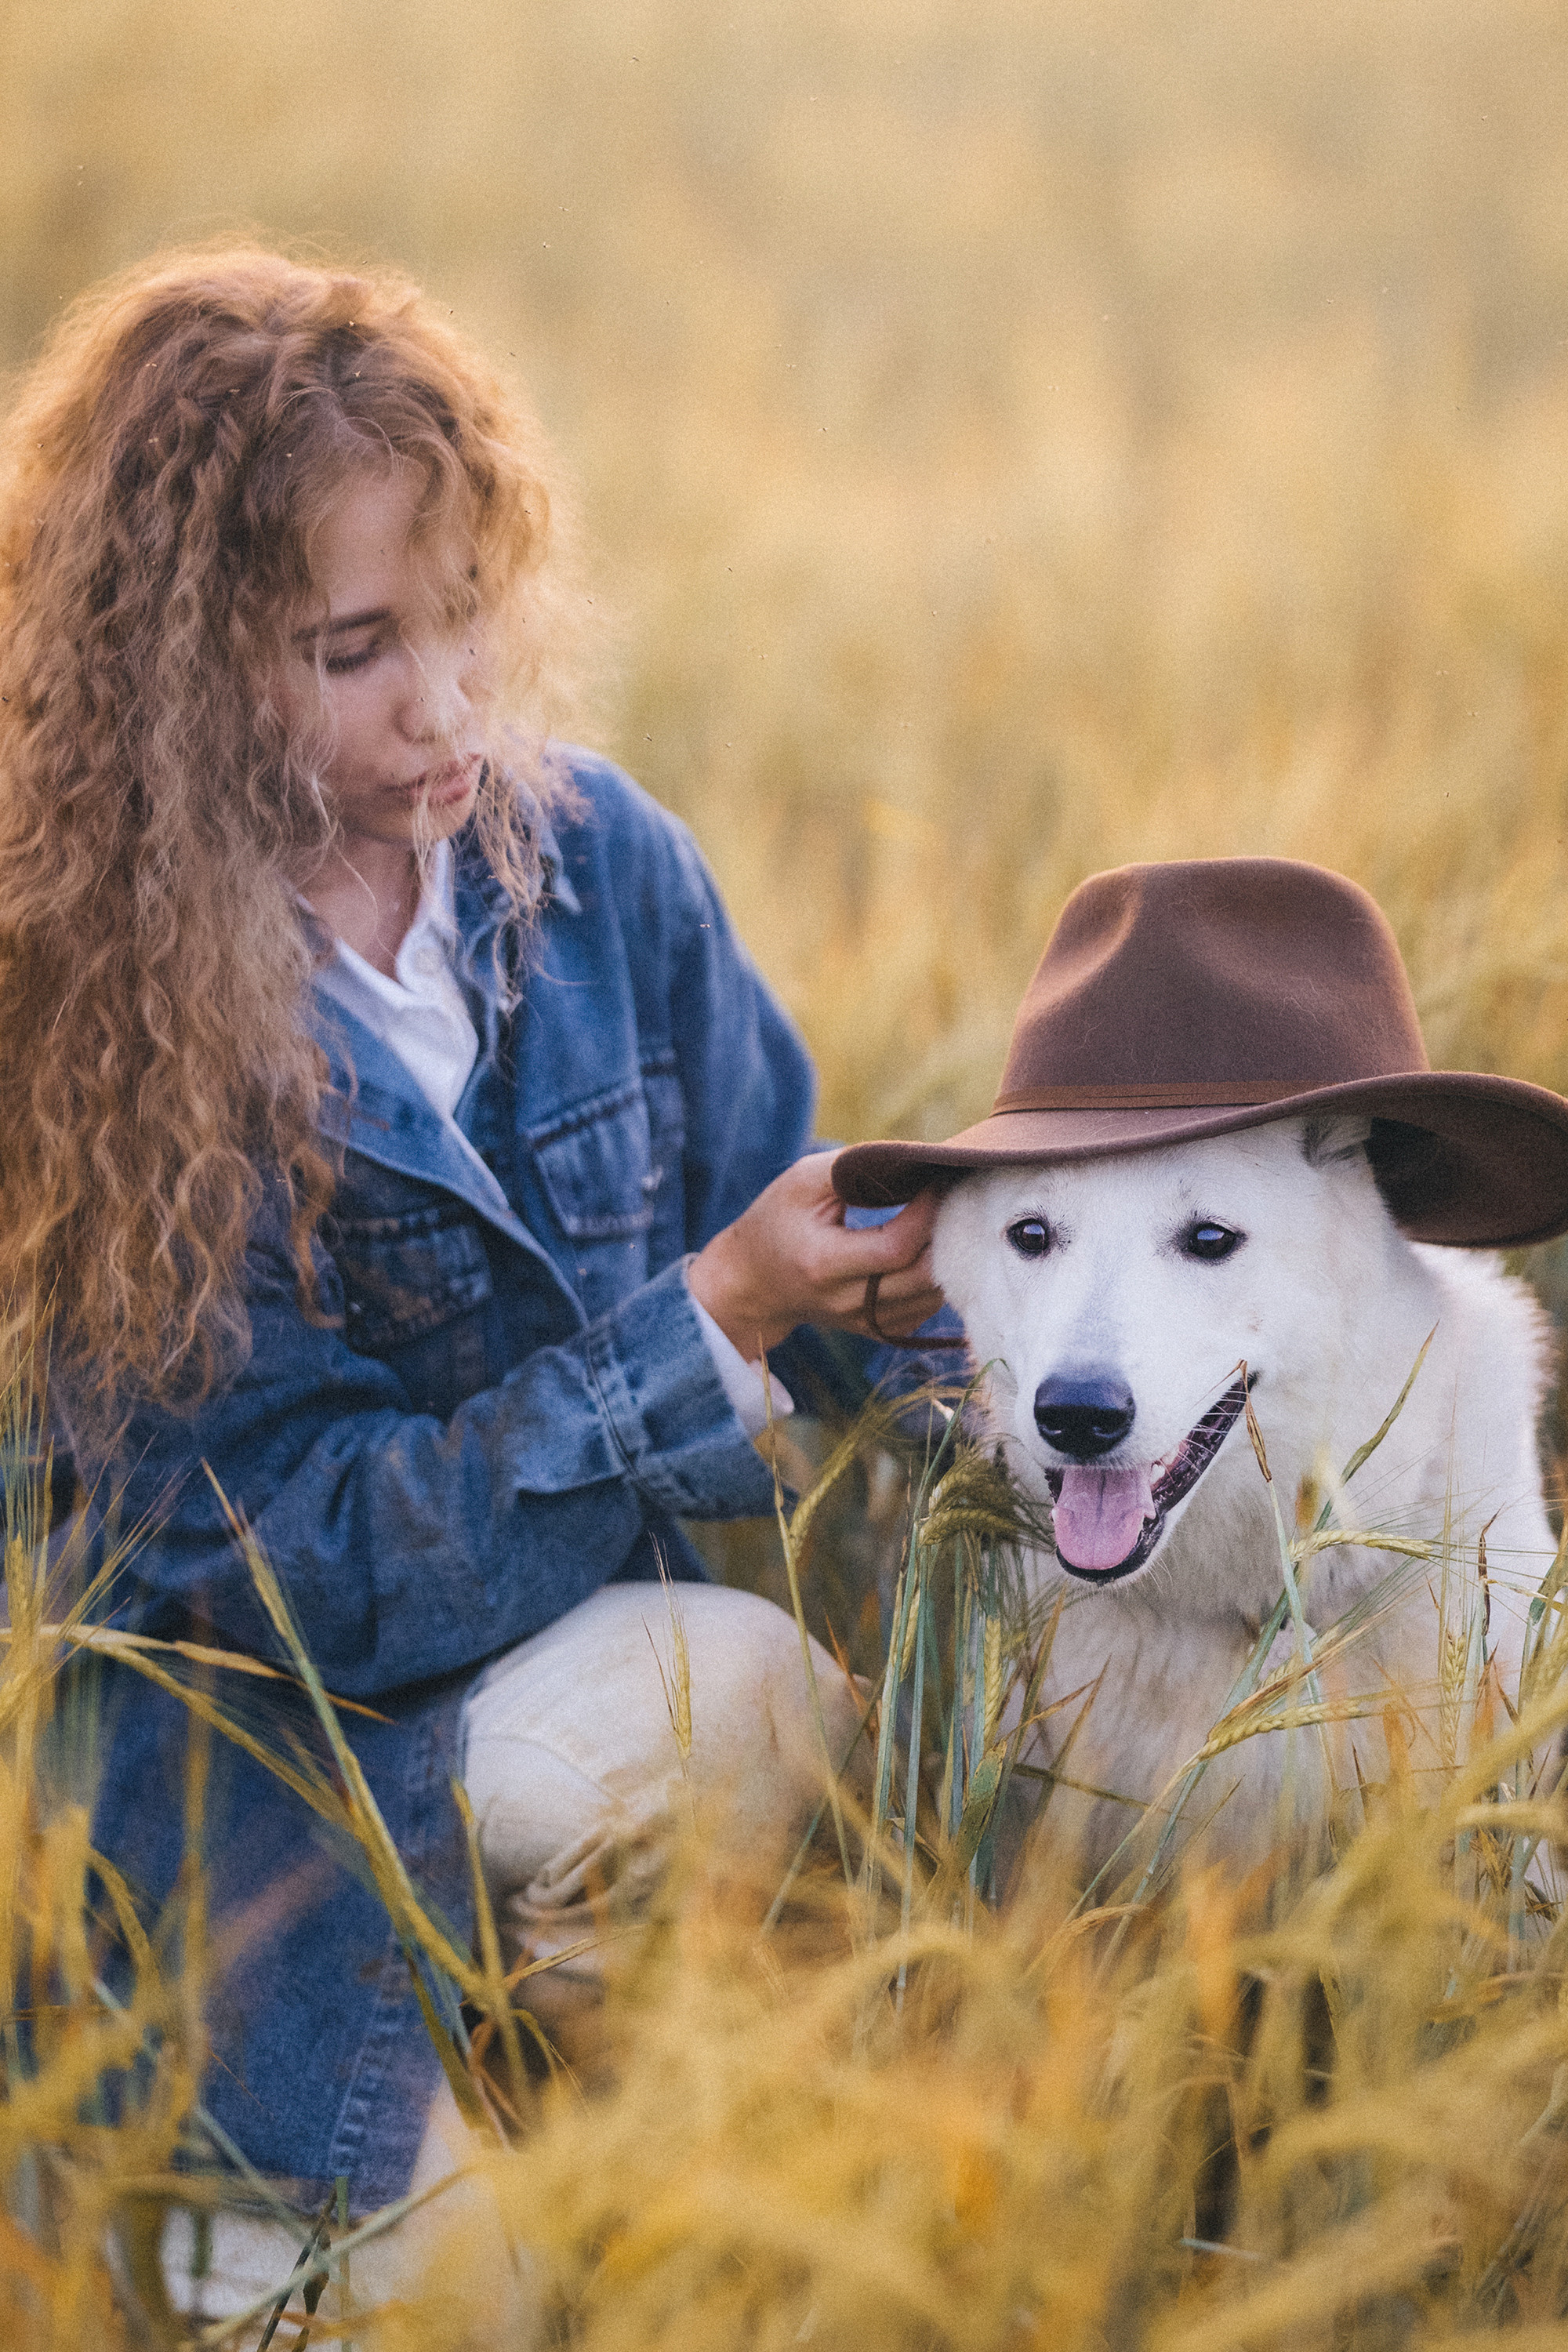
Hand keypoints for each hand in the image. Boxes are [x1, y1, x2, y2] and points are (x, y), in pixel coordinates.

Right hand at [687, 1151, 944, 1358]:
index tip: (936, 1180)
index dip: (926, 1213)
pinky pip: (925, 1309)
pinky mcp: (876, 1329)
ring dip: (948, 1256)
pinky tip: (928, 1249)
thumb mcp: (801, 1181)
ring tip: (944, 1220)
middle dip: (947, 1234)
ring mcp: (863, 1321)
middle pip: (923, 1277)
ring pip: (932, 1296)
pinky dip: (936, 1279)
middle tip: (951, 1199)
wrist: (752, 1282)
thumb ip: (852, 1167)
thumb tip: (911, 1160)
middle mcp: (846, 1301)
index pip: (896, 1247)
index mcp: (824, 1263)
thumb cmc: (778, 1220)